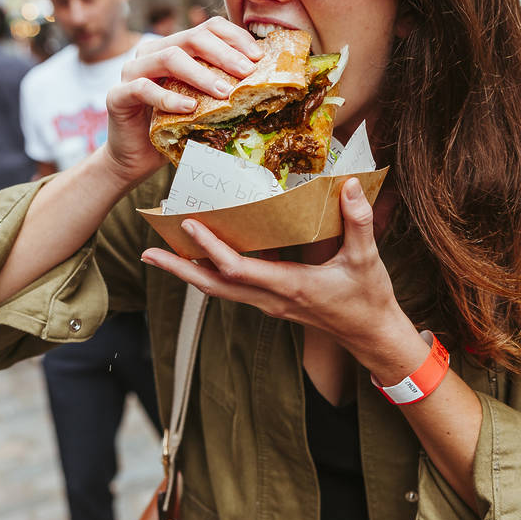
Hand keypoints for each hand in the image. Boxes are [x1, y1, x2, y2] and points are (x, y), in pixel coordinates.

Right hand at [102, 17, 263, 184]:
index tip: (259, 56)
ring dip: (201, 74)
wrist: (135, 159)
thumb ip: (223, 88)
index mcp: (174, 47)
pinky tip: (190, 108)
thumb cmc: (175, 128)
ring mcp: (132, 71)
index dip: (235, 37)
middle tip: (248, 72)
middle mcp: (152, 52)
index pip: (208, 28)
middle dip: (224, 53)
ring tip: (224, 92)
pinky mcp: (118, 95)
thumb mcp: (204, 105)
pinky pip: (143, 89)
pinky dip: (169, 97)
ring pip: (170, 57)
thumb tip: (268, 84)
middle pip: (191, 37)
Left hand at [139, 178, 412, 361]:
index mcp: (291, 286)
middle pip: (214, 286)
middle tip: (149, 253)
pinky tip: (202, 258)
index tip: (190, 226)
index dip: (212, 249)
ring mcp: (269, 304)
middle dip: (179, 269)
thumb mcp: (367, 258)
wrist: (371, 334)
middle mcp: (272, 299)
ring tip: (161, 254)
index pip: (239, 270)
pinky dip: (211, 274)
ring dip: (189, 273)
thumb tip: (349, 185)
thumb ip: (359, 221)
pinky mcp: (272, 303)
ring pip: (219, 290)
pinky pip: (233, 289)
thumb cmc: (368, 298)